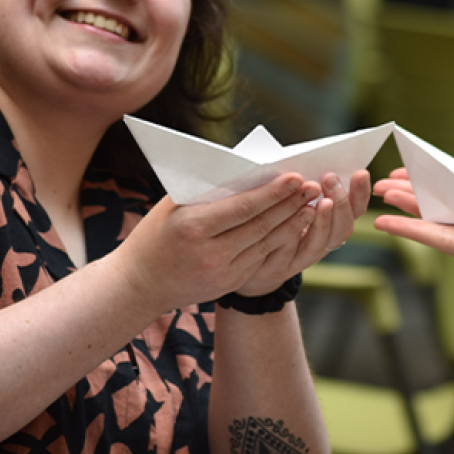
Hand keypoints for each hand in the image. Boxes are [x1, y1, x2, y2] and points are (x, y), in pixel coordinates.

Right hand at [108, 174, 322, 312]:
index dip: (272, 193)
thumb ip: (206, 191)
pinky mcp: (229, 284)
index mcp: (193, 227)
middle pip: (260, 225)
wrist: (139, 284)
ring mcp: (221, 272)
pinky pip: (260, 258)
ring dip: (292, 223)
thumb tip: (245, 170)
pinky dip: (280, 241)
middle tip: (314, 185)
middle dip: (290, 204)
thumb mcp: (171, 207)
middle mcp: (210, 253)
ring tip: (312, 204)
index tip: (295, 177)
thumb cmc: (154, 234)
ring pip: (266, 243)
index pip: (242, 208)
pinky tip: (296, 226)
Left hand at [232, 170, 372, 295]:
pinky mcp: (279, 267)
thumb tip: (308, 163)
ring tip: (321, 201)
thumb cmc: (270, 223)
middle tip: (331, 179)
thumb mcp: (291, 201)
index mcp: (330, 225)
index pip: (354, 210)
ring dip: (323, 221)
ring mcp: (301, 258)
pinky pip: (289, 253)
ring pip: (321, 244)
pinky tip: (294, 218)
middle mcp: (321, 244)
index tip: (360, 172)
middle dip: (341, 203)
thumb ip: (302, 188)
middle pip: (343, 229)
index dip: (360, 193)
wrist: (248, 263)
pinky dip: (294, 235)